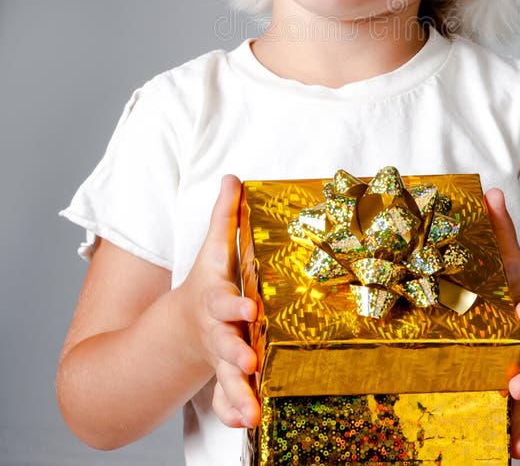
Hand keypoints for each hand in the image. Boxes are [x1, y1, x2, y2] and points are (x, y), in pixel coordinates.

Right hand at [177, 174, 259, 427]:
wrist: (183, 327)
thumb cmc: (208, 284)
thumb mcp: (214, 252)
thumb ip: (224, 218)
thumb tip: (232, 176)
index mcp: (216, 301)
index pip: (225, 301)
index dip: (236, 305)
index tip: (252, 309)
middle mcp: (217, 333)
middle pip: (226, 344)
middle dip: (237, 355)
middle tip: (250, 363)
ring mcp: (219, 360)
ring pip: (228, 381)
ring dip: (239, 395)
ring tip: (254, 413)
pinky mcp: (225, 381)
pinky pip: (228, 401)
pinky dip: (235, 412)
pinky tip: (248, 424)